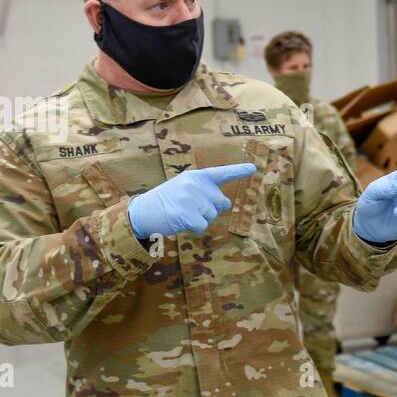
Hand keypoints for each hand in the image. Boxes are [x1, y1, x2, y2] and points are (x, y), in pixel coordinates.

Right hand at [127, 163, 255, 237]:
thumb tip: (227, 203)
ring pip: (212, 216)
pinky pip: (203, 226)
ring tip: (182, 214)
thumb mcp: (186, 190)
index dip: (239, 171)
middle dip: (209, 210)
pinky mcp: (186, 214)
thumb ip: (207, 193)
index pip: (222, 173)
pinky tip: (181, 222)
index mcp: (196, 176)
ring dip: (200, 220)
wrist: (142, 212)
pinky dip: (194, 229)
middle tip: (188, 208)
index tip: (254, 168)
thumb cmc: (167, 202)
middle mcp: (196, 184)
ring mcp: (191, 198)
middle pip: (220, 203)